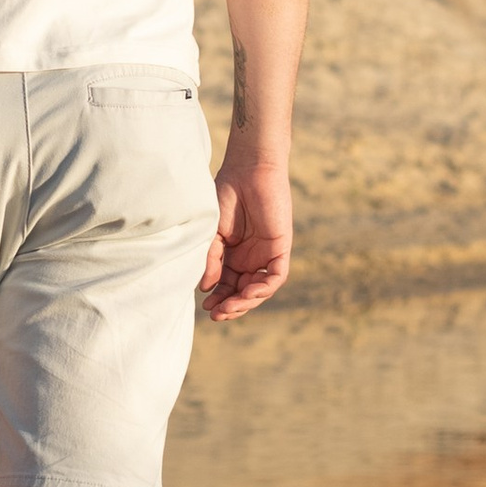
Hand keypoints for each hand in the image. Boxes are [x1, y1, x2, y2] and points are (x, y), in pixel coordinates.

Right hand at [202, 138, 290, 320]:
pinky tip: (248, 293)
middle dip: (231, 306)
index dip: (218, 298)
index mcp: (231, 254)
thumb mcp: (212, 232)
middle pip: (242, 292)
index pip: (226, 285)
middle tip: (217, 315)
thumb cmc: (225, 195)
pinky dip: (263, 288)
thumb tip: (206, 288)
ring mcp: (265, 254)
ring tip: (229, 308)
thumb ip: (211, 259)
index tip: (205, 307)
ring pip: (259, 289)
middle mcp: (249, 258)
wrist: (247, 171)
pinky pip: (275, 276)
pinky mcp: (280, 248)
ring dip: (246, 302)